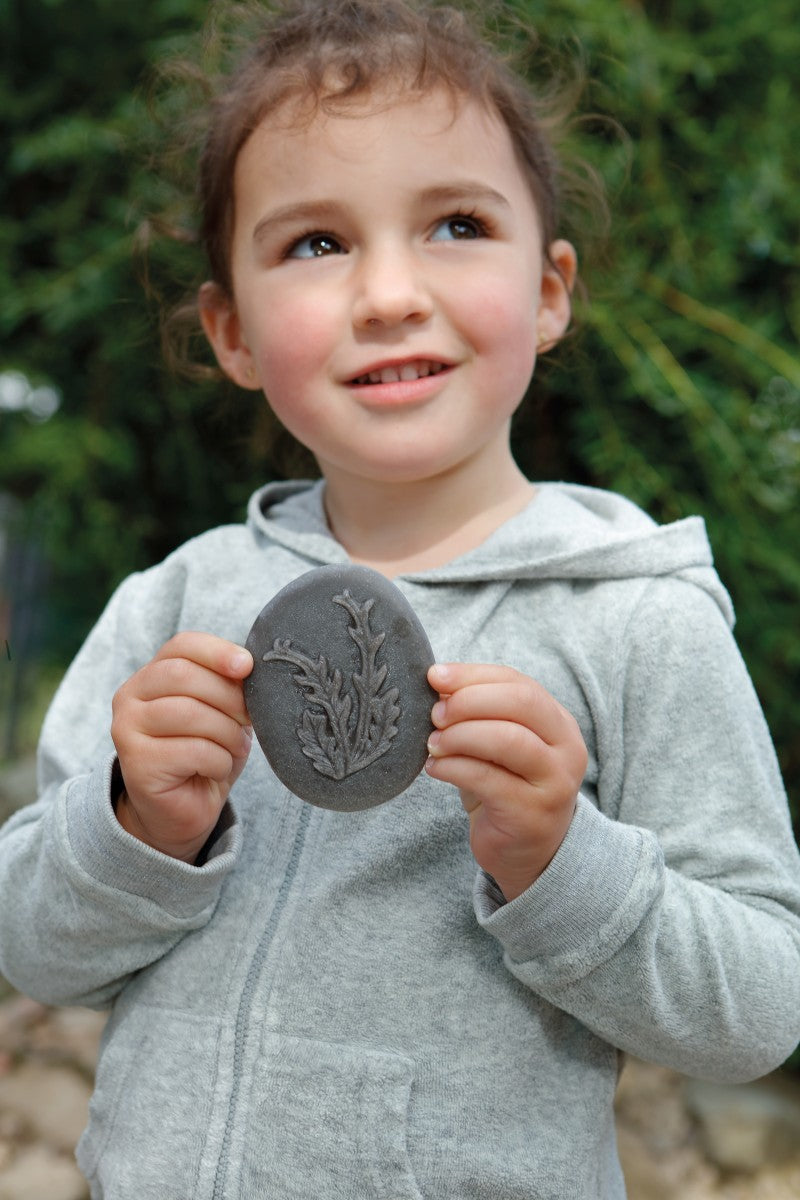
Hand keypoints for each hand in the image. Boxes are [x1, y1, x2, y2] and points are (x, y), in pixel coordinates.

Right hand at [111, 633, 253, 862]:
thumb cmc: (204, 754)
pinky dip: (219, 761)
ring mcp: (126, 729)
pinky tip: (215, 770)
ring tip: (233, 749)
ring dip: (227, 733)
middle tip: (247, 721)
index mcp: (150, 675)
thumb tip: (246, 665)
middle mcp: (129, 696)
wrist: (181, 812)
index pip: (182, 645)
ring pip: (191, 713)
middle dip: (229, 697)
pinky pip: (194, 750)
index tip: (248, 666)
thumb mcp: (220, 712)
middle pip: (185, 676)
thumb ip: (227, 685)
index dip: (217, 651)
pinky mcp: (136, 763)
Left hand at [425, 663, 586, 900]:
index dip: (473, 675)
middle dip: (469, 701)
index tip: (434, 676)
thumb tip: (437, 683)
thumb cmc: (506, 788)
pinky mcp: (531, 814)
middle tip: (434, 714)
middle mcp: (566, 748)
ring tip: (433, 743)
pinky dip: (453, 768)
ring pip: (507, 739)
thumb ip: (478, 714)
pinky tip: (434, 768)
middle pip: (520, 703)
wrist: (527, 853)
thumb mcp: (497, 745)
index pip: (518, 683)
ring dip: (460, 735)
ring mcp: (555, 783)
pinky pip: (488, 779)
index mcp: (559, 723)